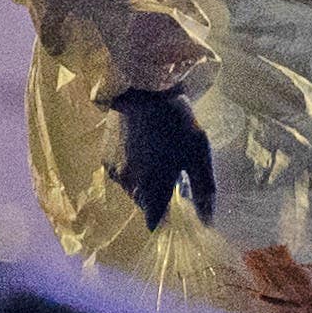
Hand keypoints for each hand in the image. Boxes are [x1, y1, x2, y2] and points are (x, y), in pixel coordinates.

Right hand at [106, 86, 217, 229]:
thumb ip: (204, 190)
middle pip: (144, 204)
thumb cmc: (177, 124)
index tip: (178, 209)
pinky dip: (132, 169)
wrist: (143, 92)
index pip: (155, 221)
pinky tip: (143, 150)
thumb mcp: (199, 156)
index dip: (167, 218)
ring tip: (159, 158)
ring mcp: (113, 171)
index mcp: (151, 188)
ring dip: (145, 182)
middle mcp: (128, 185)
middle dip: (158, 196)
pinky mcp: (104, 157)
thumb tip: (207, 220)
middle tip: (174, 174)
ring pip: (132, 189)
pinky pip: (121, 174)